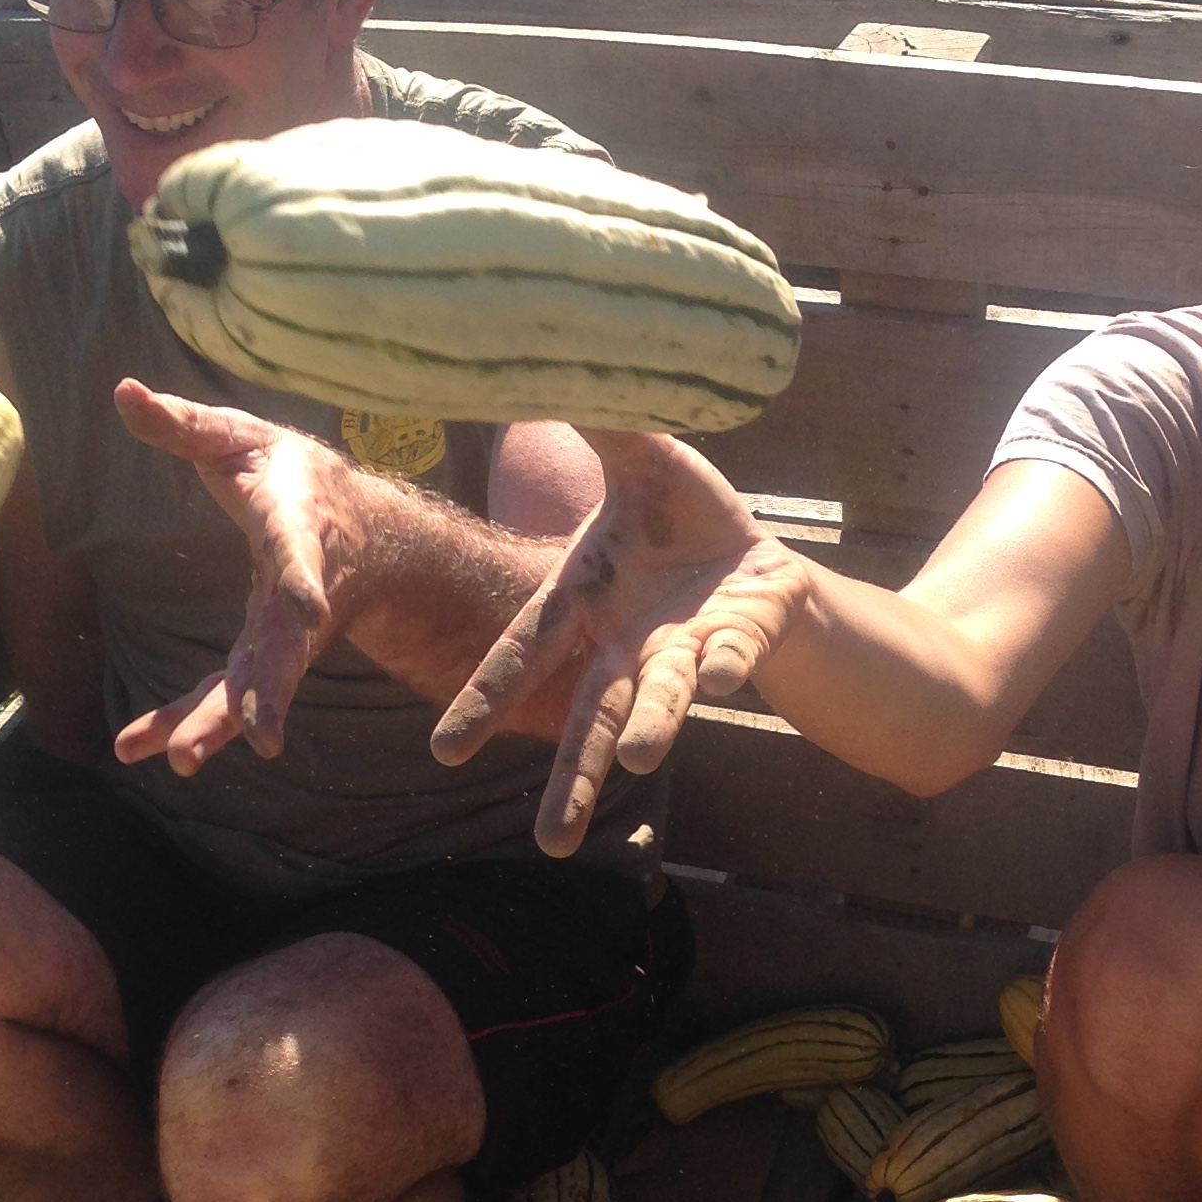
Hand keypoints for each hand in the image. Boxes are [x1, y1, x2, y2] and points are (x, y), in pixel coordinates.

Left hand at [107, 380, 370, 775]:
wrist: (359, 528)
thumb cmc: (294, 476)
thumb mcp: (240, 437)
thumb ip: (182, 422)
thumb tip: (122, 390)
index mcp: (301, 529)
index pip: (303, 555)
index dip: (304, 578)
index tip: (309, 607)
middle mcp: (304, 595)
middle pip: (288, 648)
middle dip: (268, 691)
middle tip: (259, 737)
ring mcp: (288, 633)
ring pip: (256, 685)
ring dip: (217, 723)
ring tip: (177, 759)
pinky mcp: (267, 653)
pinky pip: (227, 693)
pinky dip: (187, 720)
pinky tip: (141, 747)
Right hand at [433, 428, 813, 856]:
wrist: (756, 555)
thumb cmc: (681, 517)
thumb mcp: (639, 456)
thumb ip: (598, 425)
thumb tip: (538, 360)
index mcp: (581, 602)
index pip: (524, 654)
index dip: (486, 698)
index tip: (445, 751)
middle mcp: (623, 646)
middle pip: (590, 718)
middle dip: (569, 775)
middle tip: (548, 841)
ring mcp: (679, 656)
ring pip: (657, 705)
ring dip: (649, 734)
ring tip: (633, 770)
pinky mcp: (735, 651)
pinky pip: (729, 662)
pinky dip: (725, 671)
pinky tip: (722, 682)